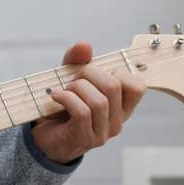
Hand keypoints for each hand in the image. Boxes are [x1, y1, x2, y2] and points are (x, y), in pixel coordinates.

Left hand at [30, 41, 145, 163]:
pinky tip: (56, 96)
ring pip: (99, 101)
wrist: (45, 138)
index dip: (118, 72)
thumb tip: (85, 45)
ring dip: (76, 88)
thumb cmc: (63, 109)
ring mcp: (102, 133)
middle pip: (113, 87)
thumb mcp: (72, 80)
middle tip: (73, 78)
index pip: (138, 87)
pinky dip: (65, 98)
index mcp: (121, 108)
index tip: (98, 75)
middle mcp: (116, 122)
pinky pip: (82, 112)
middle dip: (89, 73)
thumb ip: (78, 61)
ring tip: (64, 90)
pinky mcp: (84, 139)